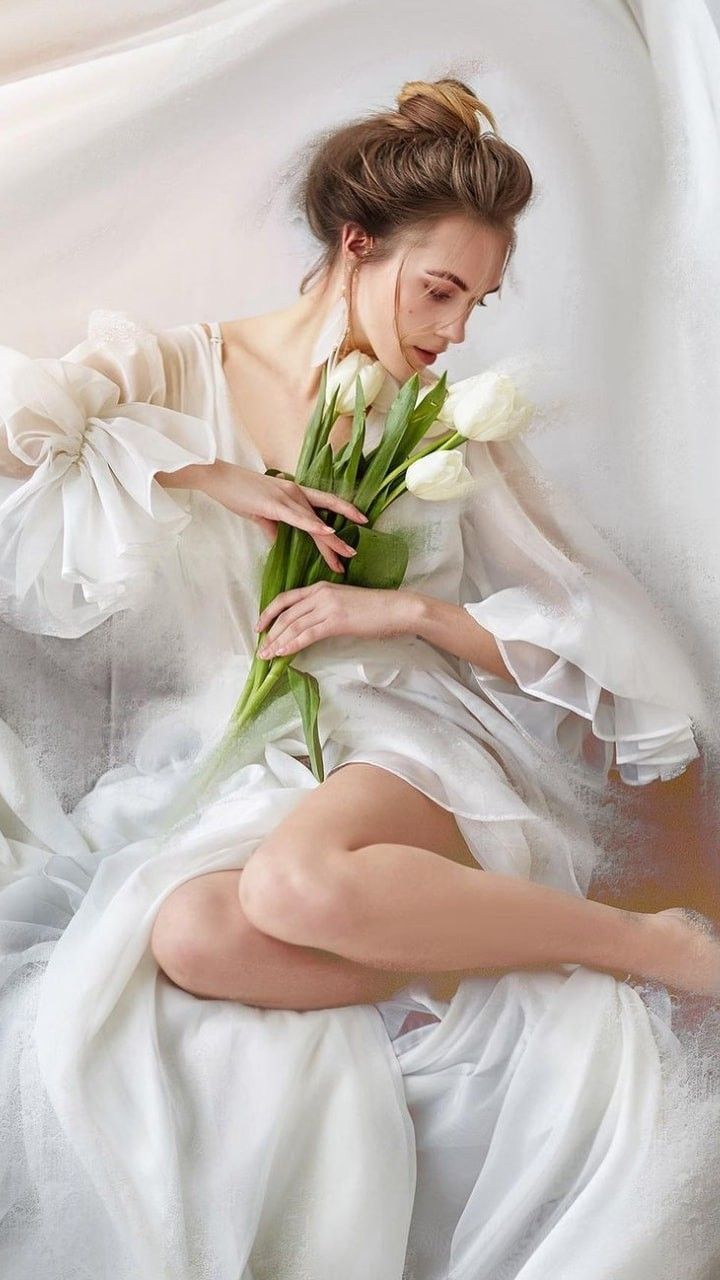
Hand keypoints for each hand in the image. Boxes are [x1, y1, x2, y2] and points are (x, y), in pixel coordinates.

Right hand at [196, 460, 368, 572]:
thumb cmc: (237, 493)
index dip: (344, 513)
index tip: (360, 524)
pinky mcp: (274, 503)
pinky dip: (313, 525)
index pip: (324, 505)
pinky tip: (327, 532)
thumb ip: (273, 527)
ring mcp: (286, 497)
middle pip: (325, 516)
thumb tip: (279, 543)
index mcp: (294, 494)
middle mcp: (296, 492)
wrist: (217, 478)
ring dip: (331, 540)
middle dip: (340, 538)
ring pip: (315, 521)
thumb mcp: (260, 513)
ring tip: (347, 555)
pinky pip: (298, 518)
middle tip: (354, 555)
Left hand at [254, 582, 419, 657]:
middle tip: (260, 648)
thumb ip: (325, 608)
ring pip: (293, 625)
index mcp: (320, 587)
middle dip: (270, 632)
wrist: (395, 609)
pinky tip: (282, 653)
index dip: (269, 613)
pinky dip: (291, 645)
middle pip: (285, 614)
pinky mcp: (335, 621)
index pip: (286, 598)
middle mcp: (320, 594)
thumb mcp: (343, 601)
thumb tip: (310, 625)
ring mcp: (327, 607)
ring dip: (277, 642)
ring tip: (267, 655)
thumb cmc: (374, 609)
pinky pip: (306, 635)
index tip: (260, 626)